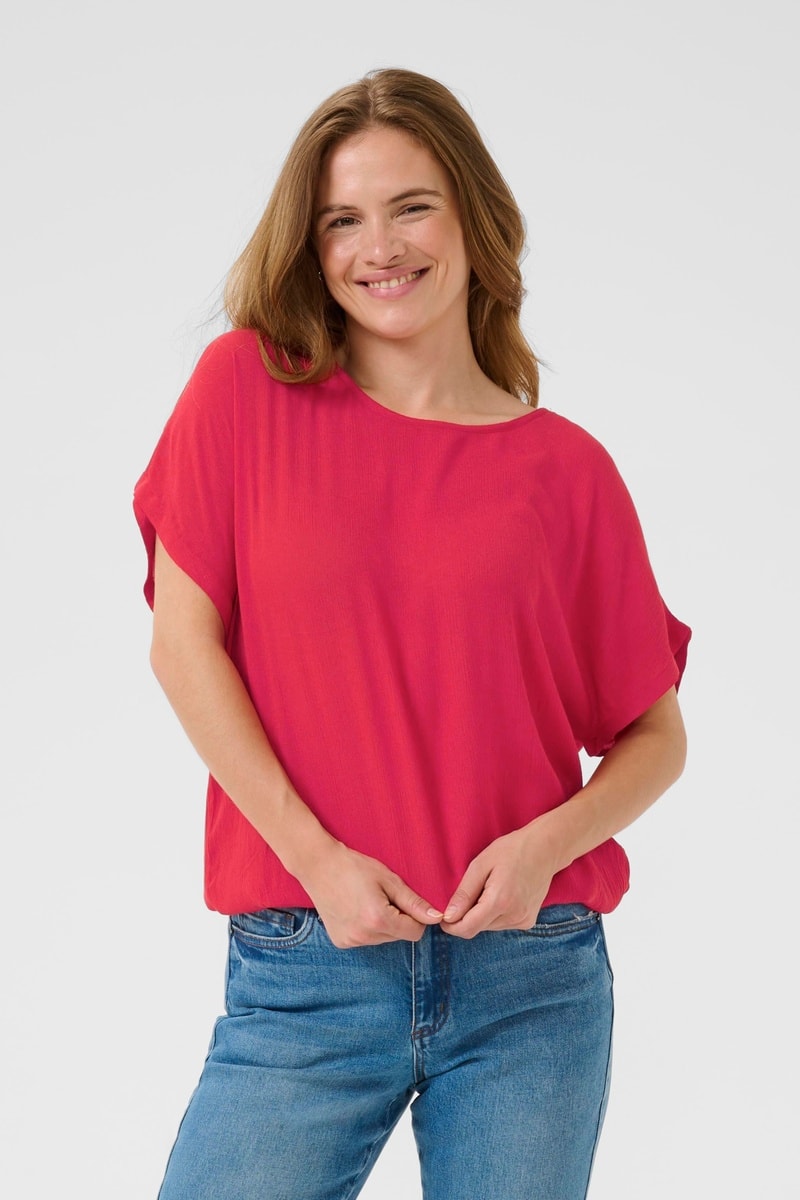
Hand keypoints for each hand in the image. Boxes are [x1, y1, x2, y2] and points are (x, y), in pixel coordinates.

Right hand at [301, 842, 443, 948]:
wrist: (318, 866)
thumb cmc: (354, 867)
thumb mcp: (388, 879)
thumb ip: (414, 902)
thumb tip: (437, 918)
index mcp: (378, 919)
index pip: (415, 933)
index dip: (416, 917)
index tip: (405, 901)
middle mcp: (364, 936)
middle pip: (399, 936)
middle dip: (398, 919)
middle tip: (382, 896)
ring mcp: (350, 941)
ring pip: (383, 939)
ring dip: (383, 924)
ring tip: (367, 901)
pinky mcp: (341, 942)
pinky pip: (366, 940)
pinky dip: (367, 928)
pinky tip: (356, 909)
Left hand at [441, 824, 555, 938]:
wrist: (545, 848)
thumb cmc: (511, 850)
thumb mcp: (481, 864)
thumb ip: (464, 893)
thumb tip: (448, 917)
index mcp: (500, 901)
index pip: (468, 928)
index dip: (451, 926)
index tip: (443, 916)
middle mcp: (514, 916)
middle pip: (477, 928)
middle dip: (465, 916)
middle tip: (469, 890)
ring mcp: (523, 920)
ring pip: (488, 927)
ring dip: (480, 914)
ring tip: (488, 888)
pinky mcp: (528, 921)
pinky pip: (501, 924)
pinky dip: (494, 914)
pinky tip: (501, 894)